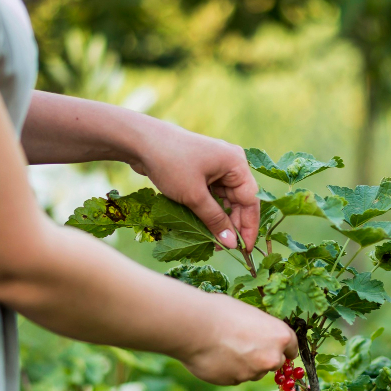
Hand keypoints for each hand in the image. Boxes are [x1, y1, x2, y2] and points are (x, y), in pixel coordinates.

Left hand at [129, 124, 257, 249]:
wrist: (140, 141)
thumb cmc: (171, 163)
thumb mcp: (194, 196)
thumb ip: (215, 220)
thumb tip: (231, 244)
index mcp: (236, 163)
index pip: (250, 200)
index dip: (248, 226)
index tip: (244, 249)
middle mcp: (230, 163)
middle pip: (239, 200)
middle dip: (233, 224)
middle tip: (225, 248)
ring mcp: (216, 166)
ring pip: (225, 199)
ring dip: (220, 219)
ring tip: (213, 241)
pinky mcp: (202, 170)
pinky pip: (212, 194)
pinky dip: (210, 210)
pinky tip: (205, 226)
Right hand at [178, 294, 299, 384]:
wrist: (195, 327)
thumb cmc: (221, 312)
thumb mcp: (249, 314)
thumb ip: (261, 330)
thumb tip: (260, 335)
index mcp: (280, 336)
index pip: (292, 348)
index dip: (283, 348)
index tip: (276, 349)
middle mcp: (272, 357)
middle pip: (275, 363)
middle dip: (264, 358)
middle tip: (245, 347)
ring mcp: (254, 373)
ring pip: (254, 372)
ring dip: (245, 365)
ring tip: (224, 348)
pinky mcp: (236, 382)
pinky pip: (236, 377)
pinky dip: (229, 371)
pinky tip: (216, 357)